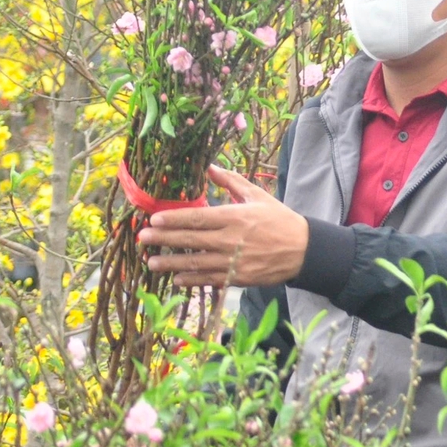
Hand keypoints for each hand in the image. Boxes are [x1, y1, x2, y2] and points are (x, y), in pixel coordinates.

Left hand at [137, 165, 308, 288]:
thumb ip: (231, 181)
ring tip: (151, 262)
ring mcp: (233, 261)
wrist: (303, 250)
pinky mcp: (237, 278)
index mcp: (234, 217)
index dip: (173, 218)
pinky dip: (191, 279)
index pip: (197, 217)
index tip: (153, 218)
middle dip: (163, 239)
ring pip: (195, 262)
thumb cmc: (279, 219)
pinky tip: (176, 279)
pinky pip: (209, 279)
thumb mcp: (257, 196)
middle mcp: (230, 239)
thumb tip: (210, 167)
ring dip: (171, 263)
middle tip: (142, 238)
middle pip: (190, 239)